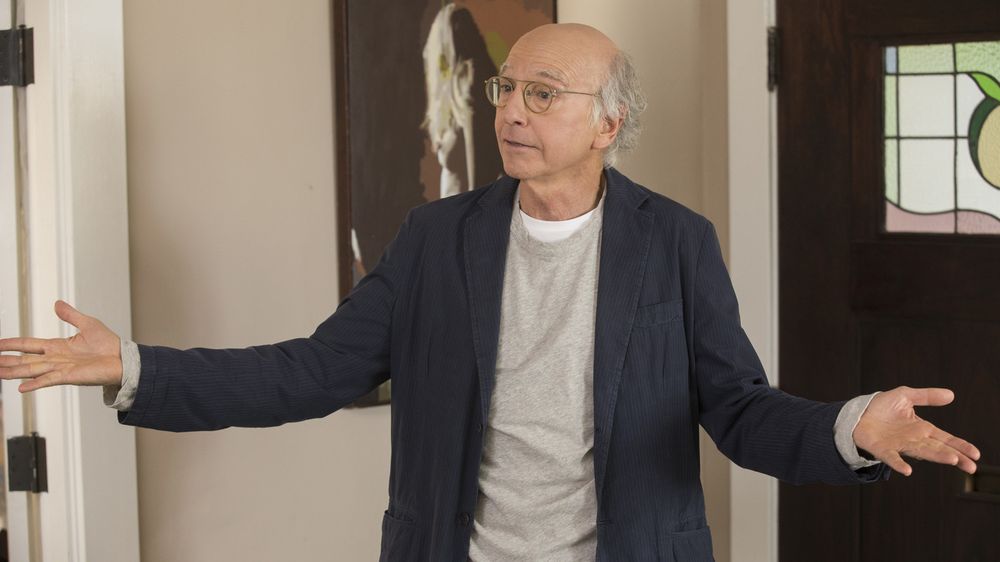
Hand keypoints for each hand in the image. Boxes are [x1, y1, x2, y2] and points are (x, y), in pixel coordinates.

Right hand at [0, 300, 123, 391]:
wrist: (122, 359)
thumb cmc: (108, 344)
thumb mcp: (87, 324)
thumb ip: (70, 315)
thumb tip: (56, 303)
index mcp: (57, 346)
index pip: (28, 344)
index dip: (12, 344)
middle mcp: (55, 358)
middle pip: (24, 360)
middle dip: (6, 360)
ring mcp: (60, 368)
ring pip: (31, 370)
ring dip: (13, 372)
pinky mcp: (69, 377)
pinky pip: (49, 380)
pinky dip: (35, 383)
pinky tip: (21, 387)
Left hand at [853, 386, 979, 475]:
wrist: (857, 414)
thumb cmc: (883, 407)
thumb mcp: (906, 396)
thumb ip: (927, 396)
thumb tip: (951, 395)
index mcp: (922, 429)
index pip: (945, 438)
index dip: (960, 445)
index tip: (976, 454)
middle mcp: (914, 440)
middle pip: (938, 449)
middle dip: (955, 456)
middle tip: (971, 467)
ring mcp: (899, 446)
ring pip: (921, 453)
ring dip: (936, 456)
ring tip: (952, 460)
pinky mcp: (882, 449)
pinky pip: (892, 458)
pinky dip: (899, 464)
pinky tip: (907, 470)